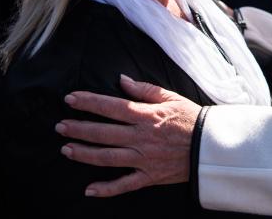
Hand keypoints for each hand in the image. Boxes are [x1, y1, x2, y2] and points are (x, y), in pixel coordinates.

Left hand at [57, 75, 200, 196]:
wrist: (212, 146)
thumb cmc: (191, 118)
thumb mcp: (171, 97)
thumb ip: (145, 89)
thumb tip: (122, 80)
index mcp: (146, 116)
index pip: (111, 107)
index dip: (89, 102)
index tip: (70, 99)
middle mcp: (141, 137)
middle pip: (103, 132)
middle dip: (79, 128)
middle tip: (59, 126)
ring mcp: (144, 159)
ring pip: (108, 157)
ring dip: (85, 153)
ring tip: (66, 149)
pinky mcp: (149, 176)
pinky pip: (124, 185)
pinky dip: (106, 189)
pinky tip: (89, 190)